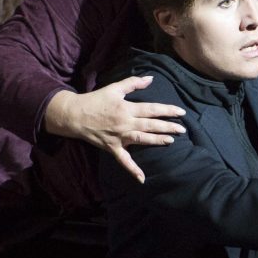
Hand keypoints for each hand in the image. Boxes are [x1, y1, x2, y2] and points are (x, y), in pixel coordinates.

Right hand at [41, 75, 184, 182]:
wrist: (75, 115)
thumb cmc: (95, 100)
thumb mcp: (114, 88)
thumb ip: (133, 83)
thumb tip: (151, 78)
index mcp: (127, 108)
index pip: (152, 109)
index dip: (167, 110)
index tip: (181, 112)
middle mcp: (125, 123)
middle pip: (150, 125)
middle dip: (168, 126)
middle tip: (182, 129)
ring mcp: (119, 137)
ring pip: (142, 139)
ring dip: (157, 140)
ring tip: (171, 141)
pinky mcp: (112, 148)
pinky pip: (124, 160)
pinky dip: (132, 169)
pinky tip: (142, 178)